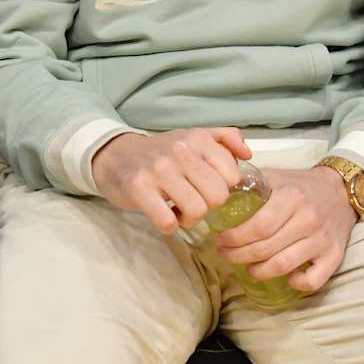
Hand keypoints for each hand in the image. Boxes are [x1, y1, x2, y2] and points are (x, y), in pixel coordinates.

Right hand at [90, 128, 251, 235]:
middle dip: (208, 206)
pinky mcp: (139, 189)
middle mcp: (180, 151)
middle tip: (193, 201)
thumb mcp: (193, 137)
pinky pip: (169, 222)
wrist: (115, 155)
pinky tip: (164, 216)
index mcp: (197, 138)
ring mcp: (159, 170)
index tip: (206, 187)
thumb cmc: (161, 151)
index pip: (232, 177)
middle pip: (217, 197)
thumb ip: (225, 139)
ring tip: (179, 210)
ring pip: (197, 211)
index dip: (223, 189)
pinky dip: (170, 226)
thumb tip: (248, 155)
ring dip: (190, 219)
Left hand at [215, 165, 357, 292]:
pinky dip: (297, 283)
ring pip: (284, 265)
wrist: (341, 190)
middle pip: (266, 248)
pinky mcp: (334, 256)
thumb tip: (219, 190)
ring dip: (259, 271)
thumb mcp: (275, 175)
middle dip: (239, 255)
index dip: (235, 238)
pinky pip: (314, 280)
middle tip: (226, 255)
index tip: (220, 240)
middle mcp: (308, 220)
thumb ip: (249, 182)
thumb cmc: (301, 185)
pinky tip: (285, 277)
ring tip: (247, 268)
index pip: (258, 226)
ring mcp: (322, 240)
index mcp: (291, 198)